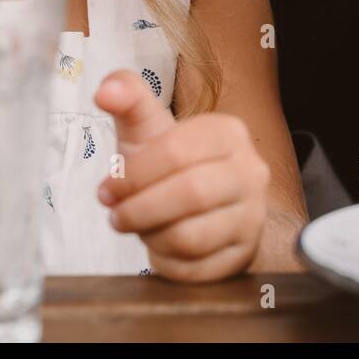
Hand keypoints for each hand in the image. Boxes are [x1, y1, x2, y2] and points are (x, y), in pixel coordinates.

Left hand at [94, 69, 269, 281]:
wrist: (199, 202)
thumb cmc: (167, 162)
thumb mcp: (146, 127)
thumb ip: (126, 99)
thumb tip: (105, 90)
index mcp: (229, 132)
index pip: (177, 152)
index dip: (133, 174)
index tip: (106, 189)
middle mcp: (251, 172)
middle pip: (190, 194)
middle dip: (139, 209)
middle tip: (115, 215)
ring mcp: (253, 216)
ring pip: (192, 236)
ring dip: (150, 236)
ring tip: (137, 227)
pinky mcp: (244, 254)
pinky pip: (197, 267)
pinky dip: (167, 261)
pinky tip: (159, 245)